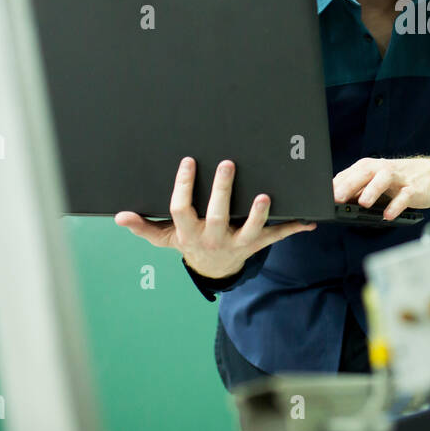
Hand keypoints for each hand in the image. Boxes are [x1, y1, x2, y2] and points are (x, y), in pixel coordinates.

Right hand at [114, 157, 315, 278]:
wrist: (214, 269)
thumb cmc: (189, 243)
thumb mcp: (165, 238)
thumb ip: (144, 227)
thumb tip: (119, 217)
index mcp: (190, 233)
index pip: (182, 209)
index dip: (184, 186)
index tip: (189, 161)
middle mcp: (214, 238)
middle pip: (217, 215)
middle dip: (223, 191)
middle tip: (228, 164)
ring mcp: (238, 242)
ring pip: (250, 229)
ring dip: (259, 214)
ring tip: (265, 196)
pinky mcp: (258, 244)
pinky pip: (277, 236)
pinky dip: (295, 227)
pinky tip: (310, 220)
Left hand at [333, 156, 429, 221]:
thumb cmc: (400, 181)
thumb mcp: (376, 183)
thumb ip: (358, 189)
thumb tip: (335, 200)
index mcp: (371, 168)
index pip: (350, 173)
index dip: (335, 184)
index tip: (322, 196)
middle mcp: (383, 170)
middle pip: (364, 172)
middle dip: (349, 184)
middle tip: (337, 197)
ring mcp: (399, 178)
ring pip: (384, 179)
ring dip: (372, 190)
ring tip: (363, 203)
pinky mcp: (414, 189)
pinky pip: (404, 196)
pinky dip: (396, 205)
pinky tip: (388, 215)